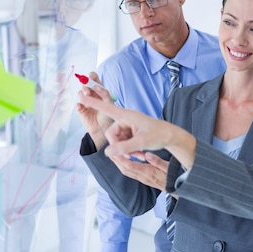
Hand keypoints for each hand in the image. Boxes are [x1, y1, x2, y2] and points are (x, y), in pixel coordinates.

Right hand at [76, 71, 115, 146]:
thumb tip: (96, 86)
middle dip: (85, 85)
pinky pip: (77, 105)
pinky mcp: (81, 110)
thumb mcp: (109, 104)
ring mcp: (86, 102)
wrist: (104, 131)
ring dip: (82, 94)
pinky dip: (79, 105)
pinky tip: (81, 107)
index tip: (91, 76)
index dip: (92, 76)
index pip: (94, 79)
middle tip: (88, 91)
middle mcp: (92, 94)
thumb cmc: (109, 116)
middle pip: (85, 84)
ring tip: (86, 98)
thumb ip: (104, 94)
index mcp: (100, 91)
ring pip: (80, 93)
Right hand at [77, 92, 196, 168]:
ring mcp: (128, 126)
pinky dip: (128, 149)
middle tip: (131, 155)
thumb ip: (124, 147)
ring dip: (124, 149)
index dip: (94, 103)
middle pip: (111, 133)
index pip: (107, 108)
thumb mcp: (142, 142)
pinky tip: (138, 153)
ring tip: (137, 154)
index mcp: (127, 115)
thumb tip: (108, 153)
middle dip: (118, 145)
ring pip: (116, 140)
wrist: (171, 137)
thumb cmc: (159, 135)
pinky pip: (122, 142)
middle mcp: (125, 119)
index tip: (82, 96)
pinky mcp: (130, 133)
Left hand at [109, 151, 169, 191]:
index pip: (131, 166)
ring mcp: (142, 179)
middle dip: (117, 161)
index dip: (122, 159)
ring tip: (114, 155)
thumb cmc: (173, 177)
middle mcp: (143, 177)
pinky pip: (131, 173)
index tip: (115, 152)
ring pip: (127, 171)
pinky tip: (124, 160)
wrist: (176, 188)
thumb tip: (147, 155)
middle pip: (125, 169)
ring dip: (119, 164)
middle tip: (110, 152)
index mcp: (148, 173)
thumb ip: (158, 161)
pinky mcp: (143, 179)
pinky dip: (125, 166)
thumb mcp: (168, 167)